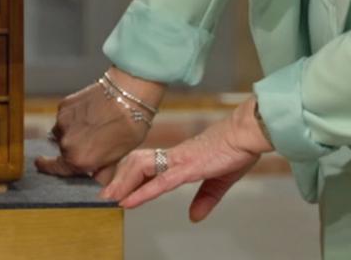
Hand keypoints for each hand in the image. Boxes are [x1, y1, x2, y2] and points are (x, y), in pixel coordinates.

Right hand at [36, 69, 162, 182]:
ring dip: (72, 131)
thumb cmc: (128, 129)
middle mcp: (66, 143)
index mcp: (78, 160)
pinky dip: (73, 116)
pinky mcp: (63, 105)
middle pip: (62, 149)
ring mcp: (62, 122)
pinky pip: (64, 116)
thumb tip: (95, 177)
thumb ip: (100, 171)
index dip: (47, 166)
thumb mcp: (118, 158)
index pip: (54, 168)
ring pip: (61, 130)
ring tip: (92, 125)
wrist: (128, 97)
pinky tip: (89, 112)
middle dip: (73, 147)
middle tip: (91, 141)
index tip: (41, 163)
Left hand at [101, 98, 271, 221]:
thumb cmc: (236, 150)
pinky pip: (160, 181)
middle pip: (136, 163)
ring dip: (124, 184)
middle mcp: (174, 156)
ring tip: (111, 199)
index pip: (146, 163)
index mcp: (179, 157)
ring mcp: (179, 160)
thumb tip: (194, 217)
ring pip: (141, 168)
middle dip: (118, 179)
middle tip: (104, 195)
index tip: (116, 187)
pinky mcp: (188, 167)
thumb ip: (206, 198)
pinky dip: (142, 192)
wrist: (247, 133)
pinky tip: (129, 201)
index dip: (129, 174)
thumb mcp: (220, 181)